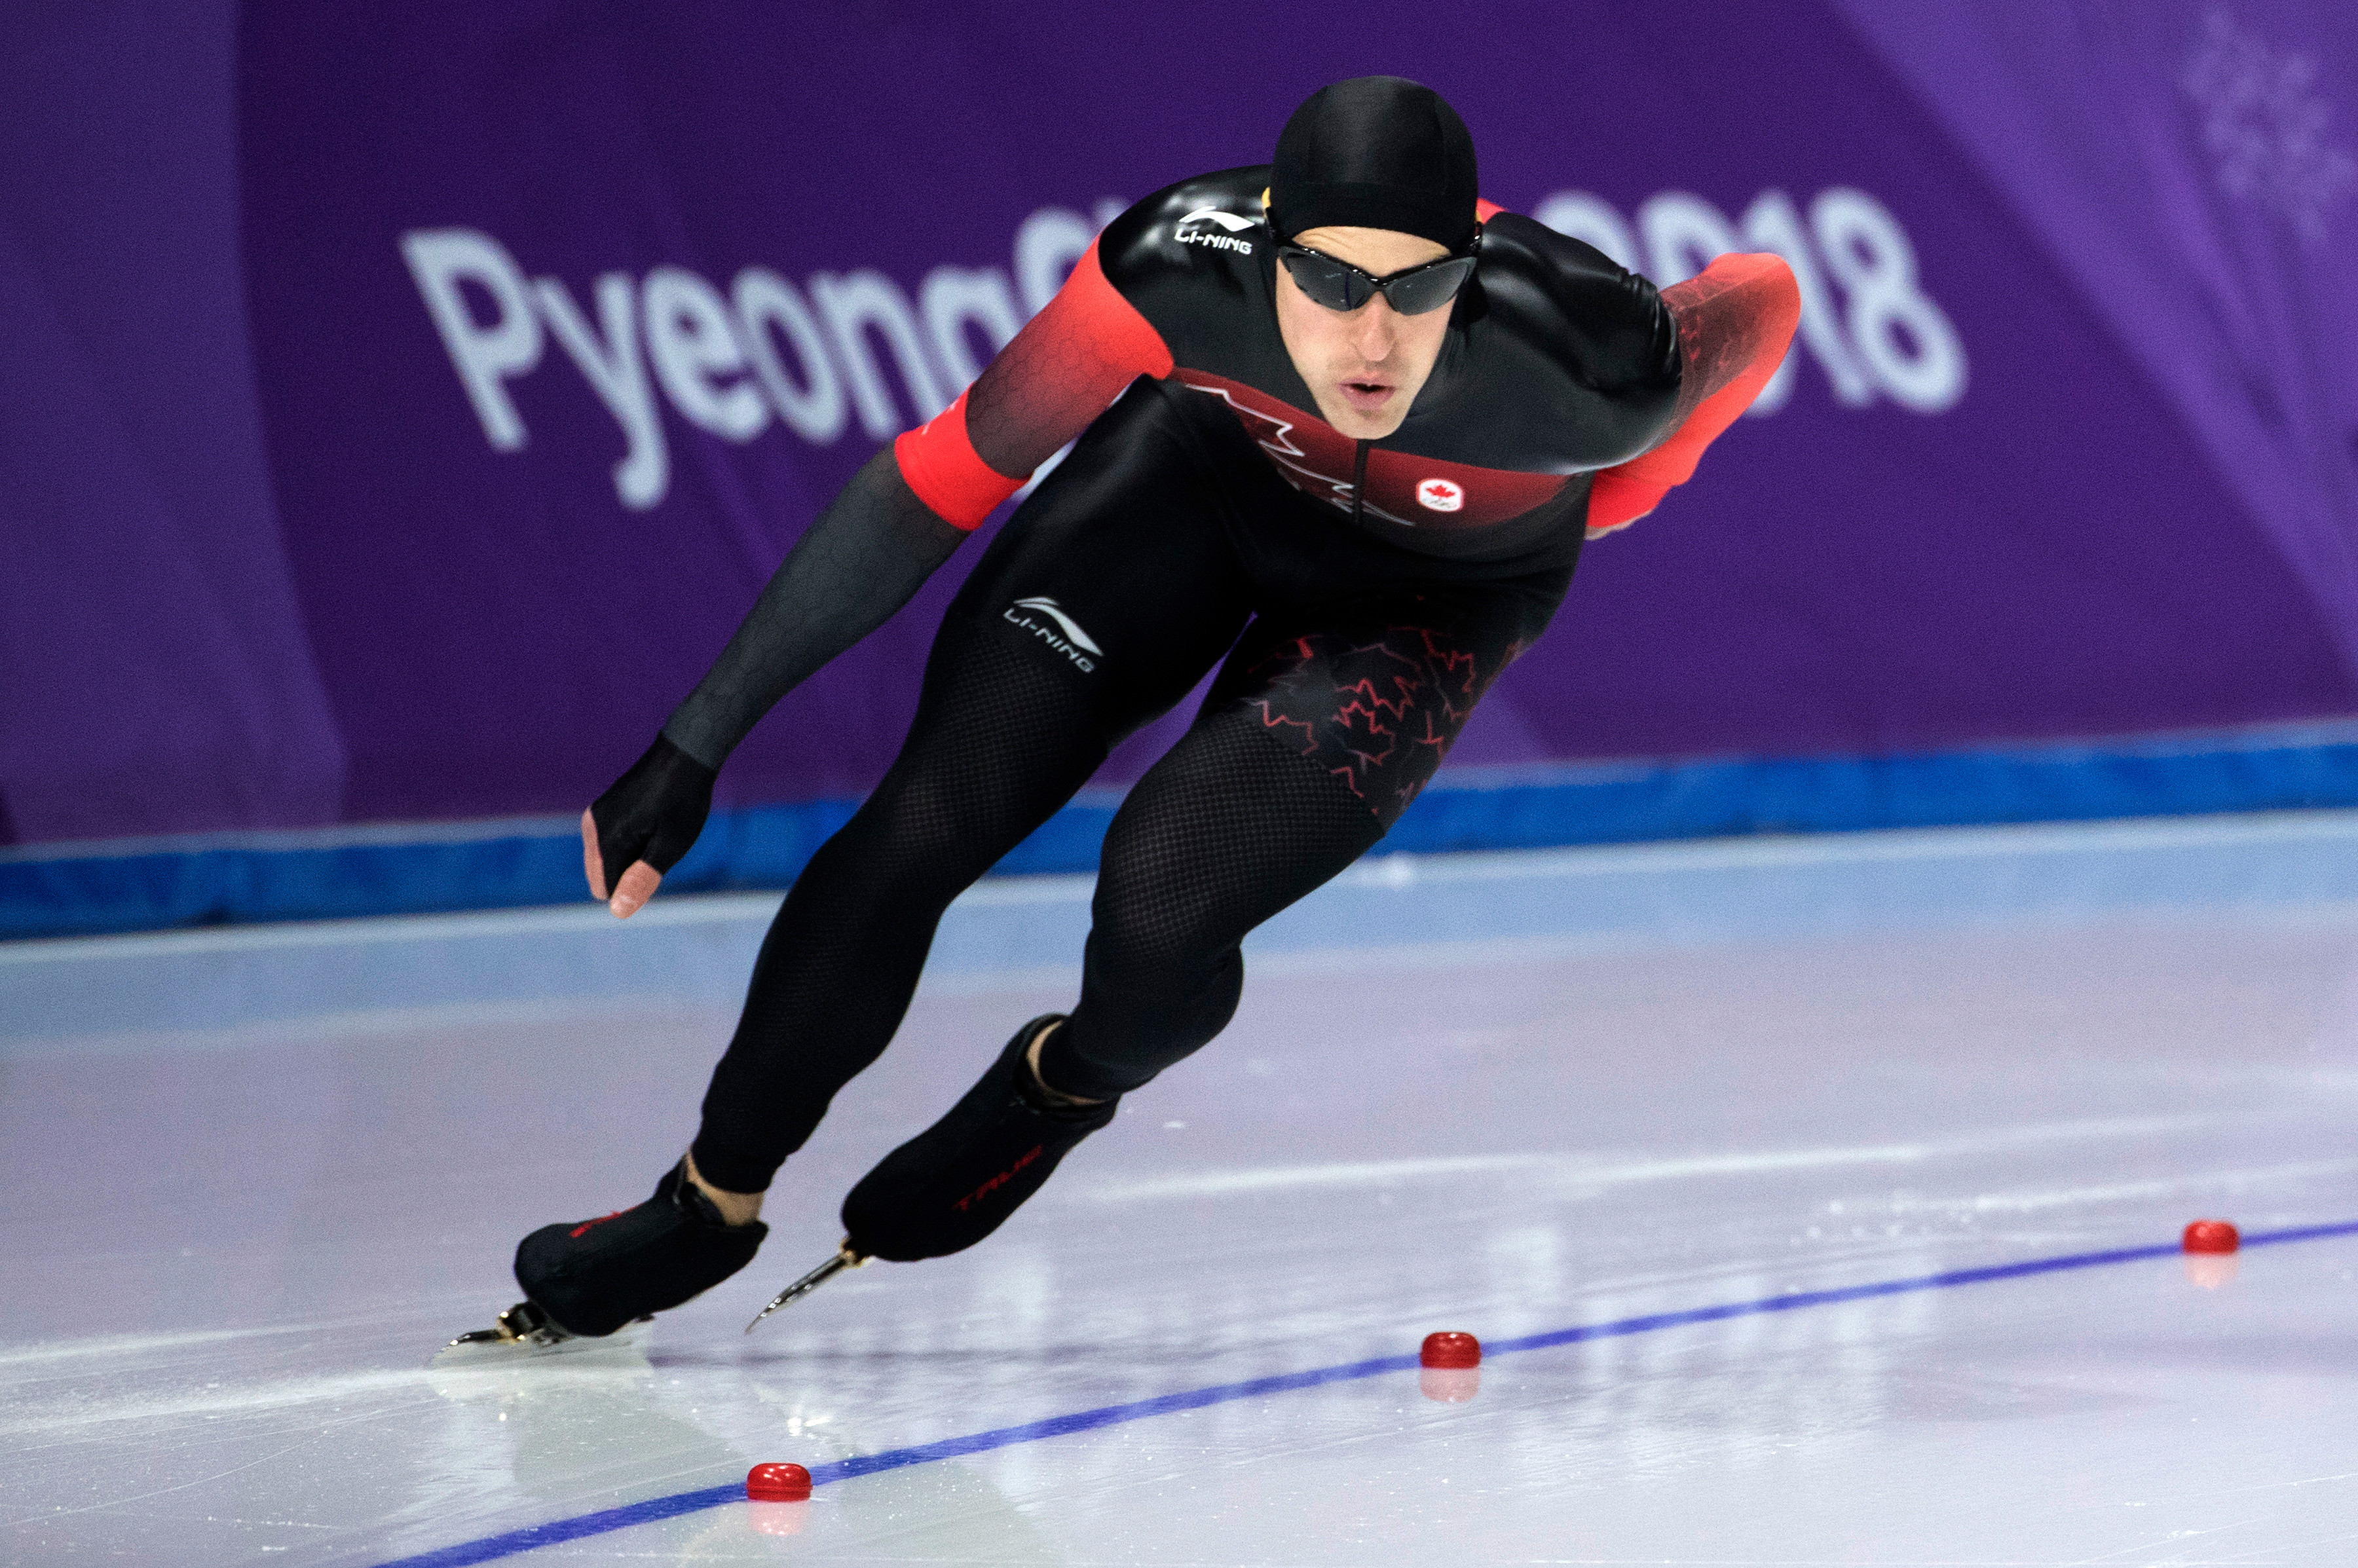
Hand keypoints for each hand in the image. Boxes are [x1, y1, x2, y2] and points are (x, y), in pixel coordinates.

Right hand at [583, 735, 716, 917]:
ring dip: (632, 856)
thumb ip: (642, 879)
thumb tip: (617, 911)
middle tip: (659, 842)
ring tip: (657, 829)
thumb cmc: (682, 801)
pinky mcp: (600, 810)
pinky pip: (609, 844)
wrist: (684, 755)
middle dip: (632, 872)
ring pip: (607, 861)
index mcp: (606, 841)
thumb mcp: (671, 845)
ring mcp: (594, 819)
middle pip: (603, 878)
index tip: (659, 857)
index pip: (608, 890)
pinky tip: (652, 821)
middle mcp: (592, 830)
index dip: (637, 885)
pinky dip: (630, 842)